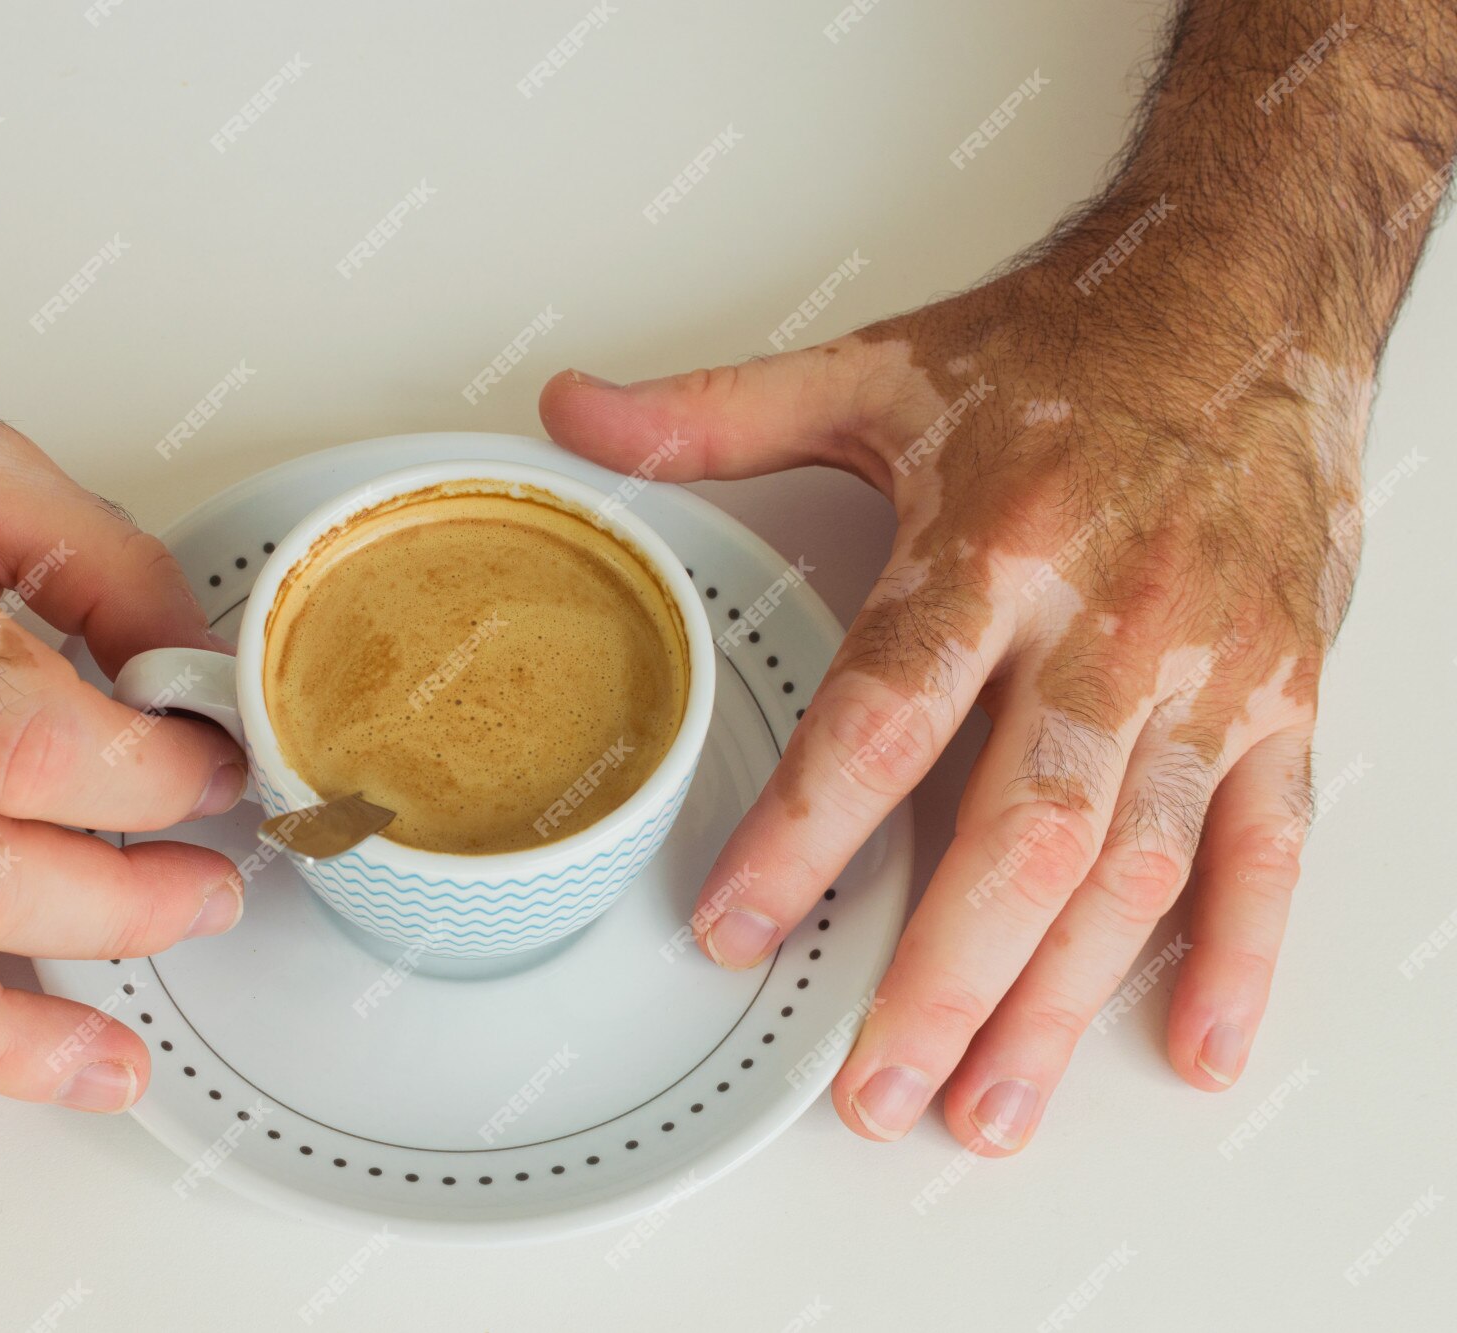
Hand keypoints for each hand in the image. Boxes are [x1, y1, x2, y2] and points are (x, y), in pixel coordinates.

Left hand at [538, 245, 1363, 1150]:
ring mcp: (1207, 671)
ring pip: (1136, 865)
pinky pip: (1268, 843)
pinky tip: (1189, 1044)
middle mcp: (1108, 620)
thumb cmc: (1067, 345)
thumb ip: (718, 415)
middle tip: (875, 1090)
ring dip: (1062, 1001)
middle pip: (1020, 828)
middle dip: (944, 976)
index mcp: (996, 543)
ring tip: (989, 1109)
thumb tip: (574, 412)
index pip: (886, 711)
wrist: (1252, 292)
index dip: (809, 829)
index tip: (736, 926)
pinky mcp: (1284, 695)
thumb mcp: (877, 372)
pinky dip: (1238, 952)